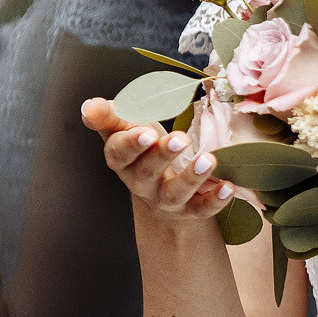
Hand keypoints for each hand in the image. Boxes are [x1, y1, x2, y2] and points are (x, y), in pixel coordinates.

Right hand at [81, 98, 233, 226]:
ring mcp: (166, 199)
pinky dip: (215, 200)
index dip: (132, 144)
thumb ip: (109, 116)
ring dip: (191, 177)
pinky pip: (202, 209)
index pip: (120, 153)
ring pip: (174, 193)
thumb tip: (89, 106)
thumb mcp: (126, 129)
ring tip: (209, 159)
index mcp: (123, 160)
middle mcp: (141, 183)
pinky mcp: (190, 210)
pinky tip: (228, 187)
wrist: (160, 193)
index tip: (146, 132)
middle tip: (180, 139)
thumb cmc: (143, 151)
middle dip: (162, 156)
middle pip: (146, 172)